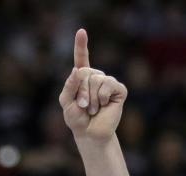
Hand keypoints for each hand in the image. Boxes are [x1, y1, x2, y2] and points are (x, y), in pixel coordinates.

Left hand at [58, 29, 126, 143]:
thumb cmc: (76, 119)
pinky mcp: (118, 89)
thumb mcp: (66, 103)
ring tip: (91, 109)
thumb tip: (77, 70)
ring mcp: (108, 82)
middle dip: (80, 92)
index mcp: (81, 78)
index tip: (81, 31)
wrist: (90, 133)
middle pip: (85, 73)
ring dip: (90, 98)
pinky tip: (103, 105)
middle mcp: (96, 77)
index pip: (81, 59)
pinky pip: (108, 86)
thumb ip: (69, 86)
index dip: (81, 45)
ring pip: (96, 79)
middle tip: (81, 106)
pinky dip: (102, 98)